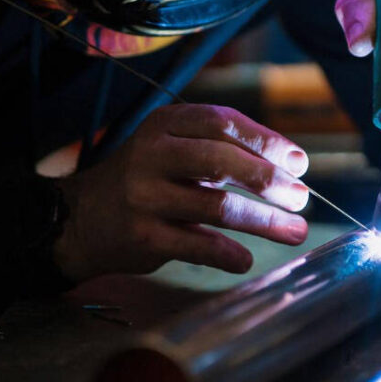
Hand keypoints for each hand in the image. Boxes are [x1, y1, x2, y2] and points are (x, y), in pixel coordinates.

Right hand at [53, 105, 310, 281]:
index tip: (300, 162)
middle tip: (302, 199)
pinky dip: (229, 254)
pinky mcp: (142, 235)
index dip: (267, 141)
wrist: (78, 220)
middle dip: (271, 181)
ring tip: (296, 231)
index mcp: (164, 124)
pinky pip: (198, 245)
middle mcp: (151, 154)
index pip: (222, 122)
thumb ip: (222, 150)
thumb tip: (292, 168)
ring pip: (217, 206)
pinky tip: (246, 259)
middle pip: (222, 161)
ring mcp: (144, 195)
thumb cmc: (146, 180)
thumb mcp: (173, 149)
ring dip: (264, 221)